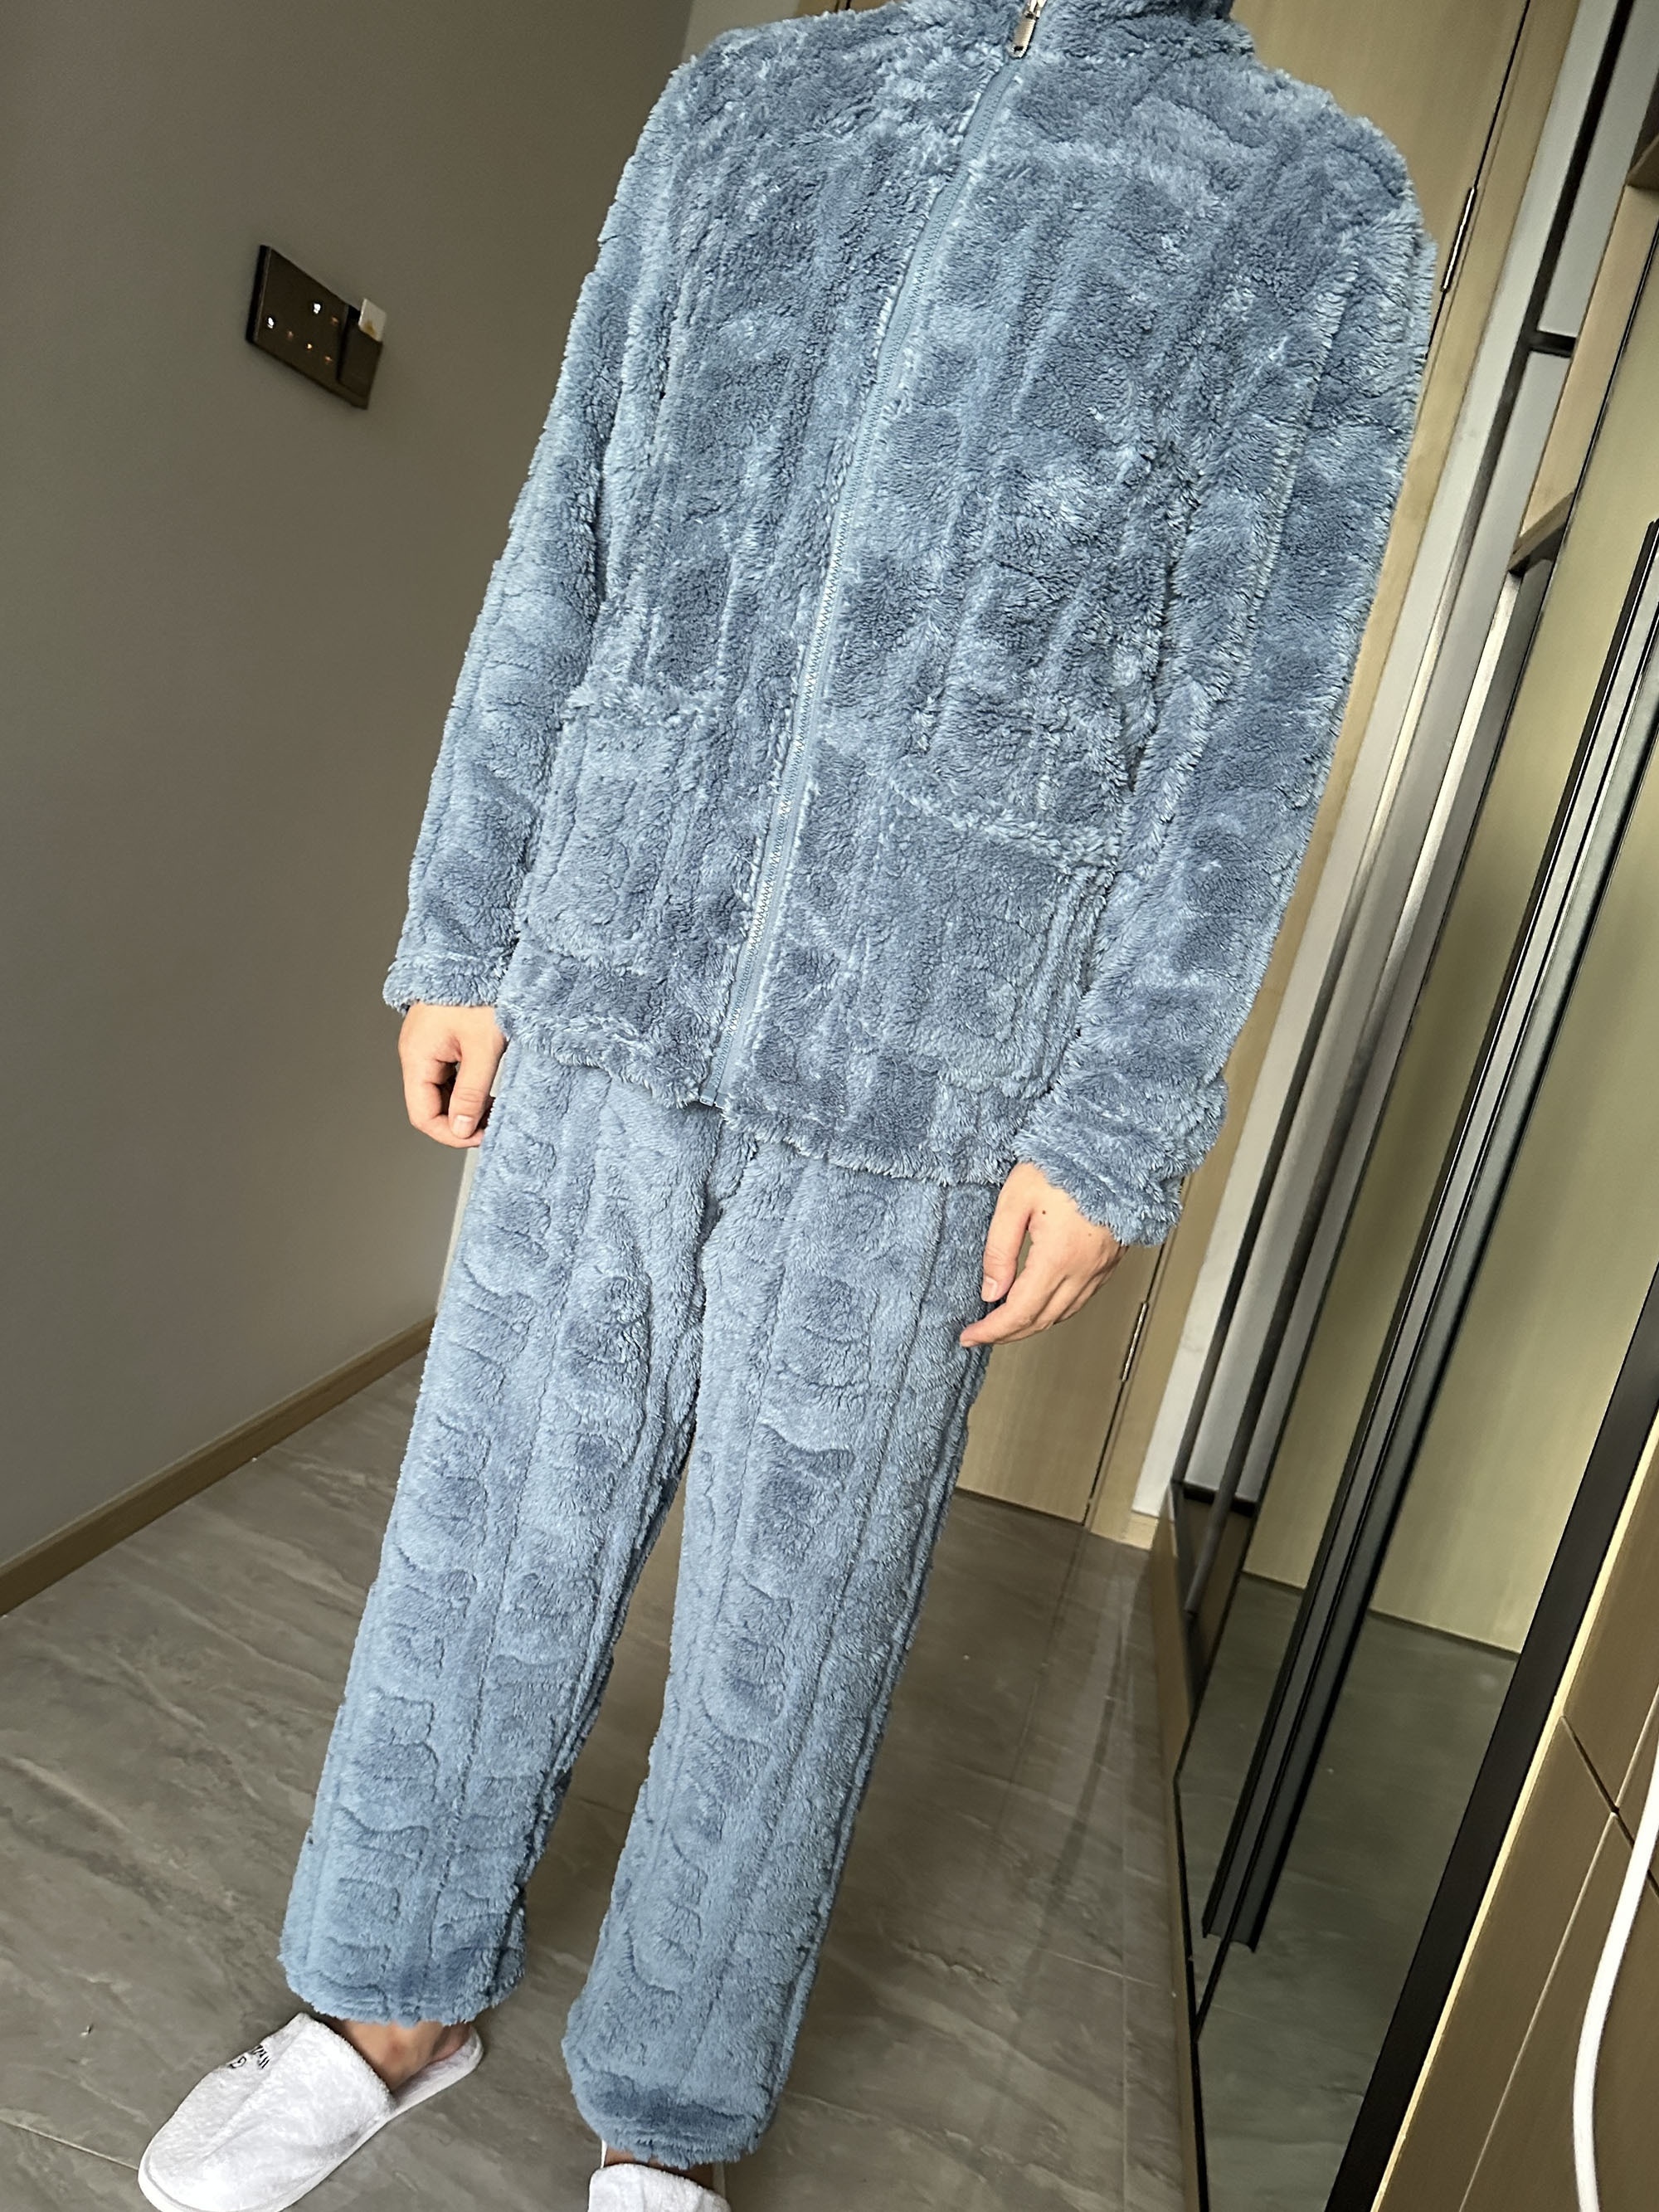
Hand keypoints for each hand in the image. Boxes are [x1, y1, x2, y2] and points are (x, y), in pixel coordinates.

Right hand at [399, 1002, 506, 1146]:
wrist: (478, 951)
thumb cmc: (480, 991)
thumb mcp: (483, 1048)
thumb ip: (472, 1093)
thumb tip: (462, 1130)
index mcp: (417, 1056)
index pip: (423, 1116)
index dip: (452, 1134)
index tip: (482, 1135)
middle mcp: (416, 1053)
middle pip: (430, 1105)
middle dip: (461, 1120)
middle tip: (494, 1121)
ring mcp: (427, 1045)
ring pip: (440, 1091)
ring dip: (465, 1103)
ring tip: (495, 1103)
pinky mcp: (441, 1038)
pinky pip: (448, 1073)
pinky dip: (467, 1085)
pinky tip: (489, 1084)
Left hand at [959, 1161, 1121, 1346]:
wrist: (1113, 1149)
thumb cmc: (1065, 1164)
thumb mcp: (1016, 1200)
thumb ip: (999, 1249)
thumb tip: (991, 1291)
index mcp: (1058, 1257)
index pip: (1020, 1312)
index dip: (992, 1331)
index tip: (970, 1336)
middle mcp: (1084, 1269)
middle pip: (1042, 1320)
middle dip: (1008, 1334)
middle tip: (982, 1334)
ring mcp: (1102, 1267)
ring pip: (1064, 1314)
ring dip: (1033, 1324)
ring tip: (1005, 1322)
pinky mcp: (1110, 1261)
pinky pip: (1082, 1299)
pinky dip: (1056, 1310)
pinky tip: (1041, 1302)